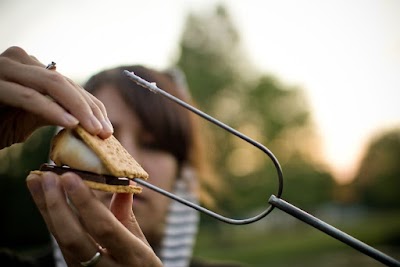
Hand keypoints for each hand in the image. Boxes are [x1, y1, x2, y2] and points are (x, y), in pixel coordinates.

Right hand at [0, 46, 112, 148]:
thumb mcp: (31, 118)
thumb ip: (56, 113)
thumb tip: (92, 124)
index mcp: (32, 70)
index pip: (71, 86)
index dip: (93, 107)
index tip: (108, 129)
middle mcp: (21, 62)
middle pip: (66, 83)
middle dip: (90, 109)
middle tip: (106, 132)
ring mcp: (6, 68)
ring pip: (52, 85)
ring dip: (78, 109)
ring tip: (94, 130)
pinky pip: (30, 96)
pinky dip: (52, 111)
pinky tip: (70, 124)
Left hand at [26, 172, 161, 266]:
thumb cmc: (141, 264)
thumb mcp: (142, 241)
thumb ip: (127, 212)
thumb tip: (125, 180)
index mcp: (132, 256)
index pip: (104, 228)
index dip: (85, 202)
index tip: (70, 177)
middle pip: (73, 238)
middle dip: (57, 205)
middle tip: (48, 176)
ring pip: (61, 241)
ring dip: (47, 209)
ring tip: (36, 181)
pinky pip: (60, 244)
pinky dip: (51, 219)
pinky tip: (44, 201)